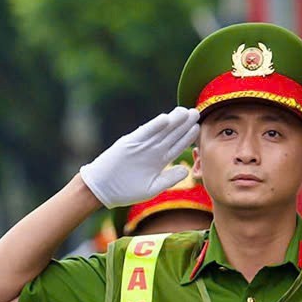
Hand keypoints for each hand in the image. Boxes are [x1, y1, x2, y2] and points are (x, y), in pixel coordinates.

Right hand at [78, 108, 200, 207]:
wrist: (102, 189)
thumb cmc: (126, 190)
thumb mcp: (152, 187)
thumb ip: (169, 179)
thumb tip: (186, 170)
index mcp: (158, 160)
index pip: (176, 146)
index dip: (187, 137)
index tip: (198, 127)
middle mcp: (151, 150)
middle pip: (171, 135)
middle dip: (183, 124)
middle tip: (196, 112)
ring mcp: (141, 145)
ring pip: (160, 131)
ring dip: (172, 121)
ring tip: (185, 111)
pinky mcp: (129, 143)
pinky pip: (144, 133)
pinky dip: (154, 126)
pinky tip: (165, 118)